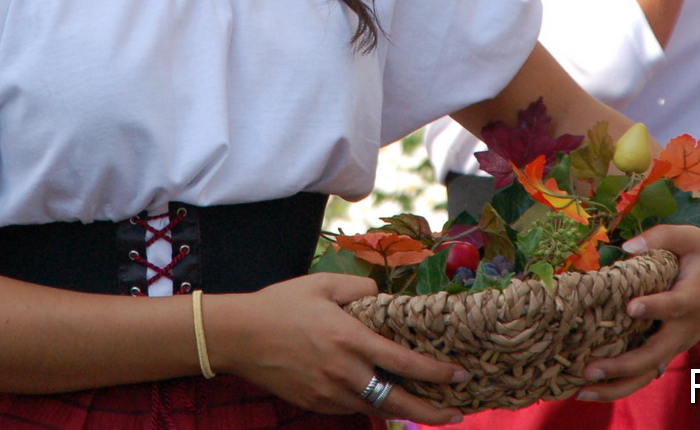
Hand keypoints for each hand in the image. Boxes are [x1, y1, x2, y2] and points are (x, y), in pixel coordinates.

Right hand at [208, 273, 465, 423]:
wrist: (240, 336)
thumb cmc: (281, 304)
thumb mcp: (323, 283)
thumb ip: (359, 288)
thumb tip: (383, 296)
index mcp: (350, 339)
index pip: (404, 363)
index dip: (436, 372)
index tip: (459, 376)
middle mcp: (344, 371)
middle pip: (397, 400)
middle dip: (431, 411)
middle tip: (457, 414)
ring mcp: (329, 392)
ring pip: (376, 408)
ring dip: (403, 411)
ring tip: (427, 409)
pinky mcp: (315, 403)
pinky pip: (352, 407)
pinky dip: (372, 405)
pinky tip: (383, 399)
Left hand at [578, 225, 699, 400]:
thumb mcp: (690, 236)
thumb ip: (661, 236)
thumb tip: (626, 247)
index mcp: (693, 297)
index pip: (675, 306)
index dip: (655, 307)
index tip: (631, 306)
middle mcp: (686, 327)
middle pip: (657, 353)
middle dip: (624, 364)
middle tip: (590, 367)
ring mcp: (679, 342)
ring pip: (651, 371)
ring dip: (618, 384)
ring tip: (584, 391)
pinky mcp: (671, 348)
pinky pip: (649, 371)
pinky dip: (624, 384)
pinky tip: (594, 389)